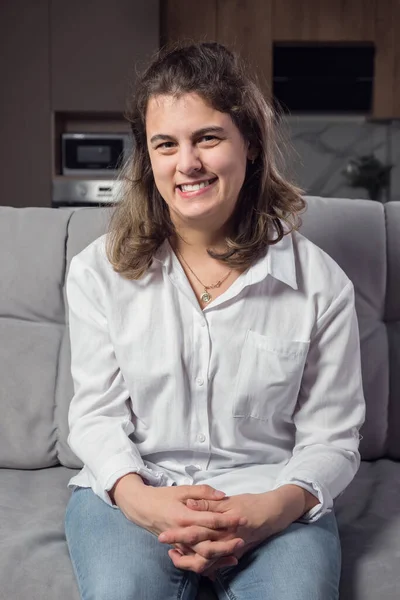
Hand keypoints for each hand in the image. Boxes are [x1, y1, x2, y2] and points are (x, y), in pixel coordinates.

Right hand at [112, 474, 245, 571]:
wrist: (141, 508)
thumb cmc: (163, 497)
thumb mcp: (182, 489)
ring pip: (201, 557)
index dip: (227, 520)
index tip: (242, 518)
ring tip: (236, 553)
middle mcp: (182, 533)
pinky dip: (209, 563)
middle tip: (243, 539)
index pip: (210, 520)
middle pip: (208, 543)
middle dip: (227, 543)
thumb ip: (203, 492)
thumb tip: (222, 496)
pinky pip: (194, 561)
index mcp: (184, 516)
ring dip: (219, 557)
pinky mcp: (178, 549)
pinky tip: (221, 562)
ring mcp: (179, 544)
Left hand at [161, 487, 308, 577]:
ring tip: (175, 553)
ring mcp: (231, 549)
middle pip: (198, 552)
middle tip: (164, 546)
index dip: (178, 536)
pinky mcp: (235, 552)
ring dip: (190, 560)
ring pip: (207, 563)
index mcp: (222, 525)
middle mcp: (226, 541)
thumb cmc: (252, 503)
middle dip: (180, 553)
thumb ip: (209, 503)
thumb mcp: (230, 501)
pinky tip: (193, 559)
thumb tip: (190, 504)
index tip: (163, 535)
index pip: (196, 533)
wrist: (275, 513)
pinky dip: (204, 564)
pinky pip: (216, 564)